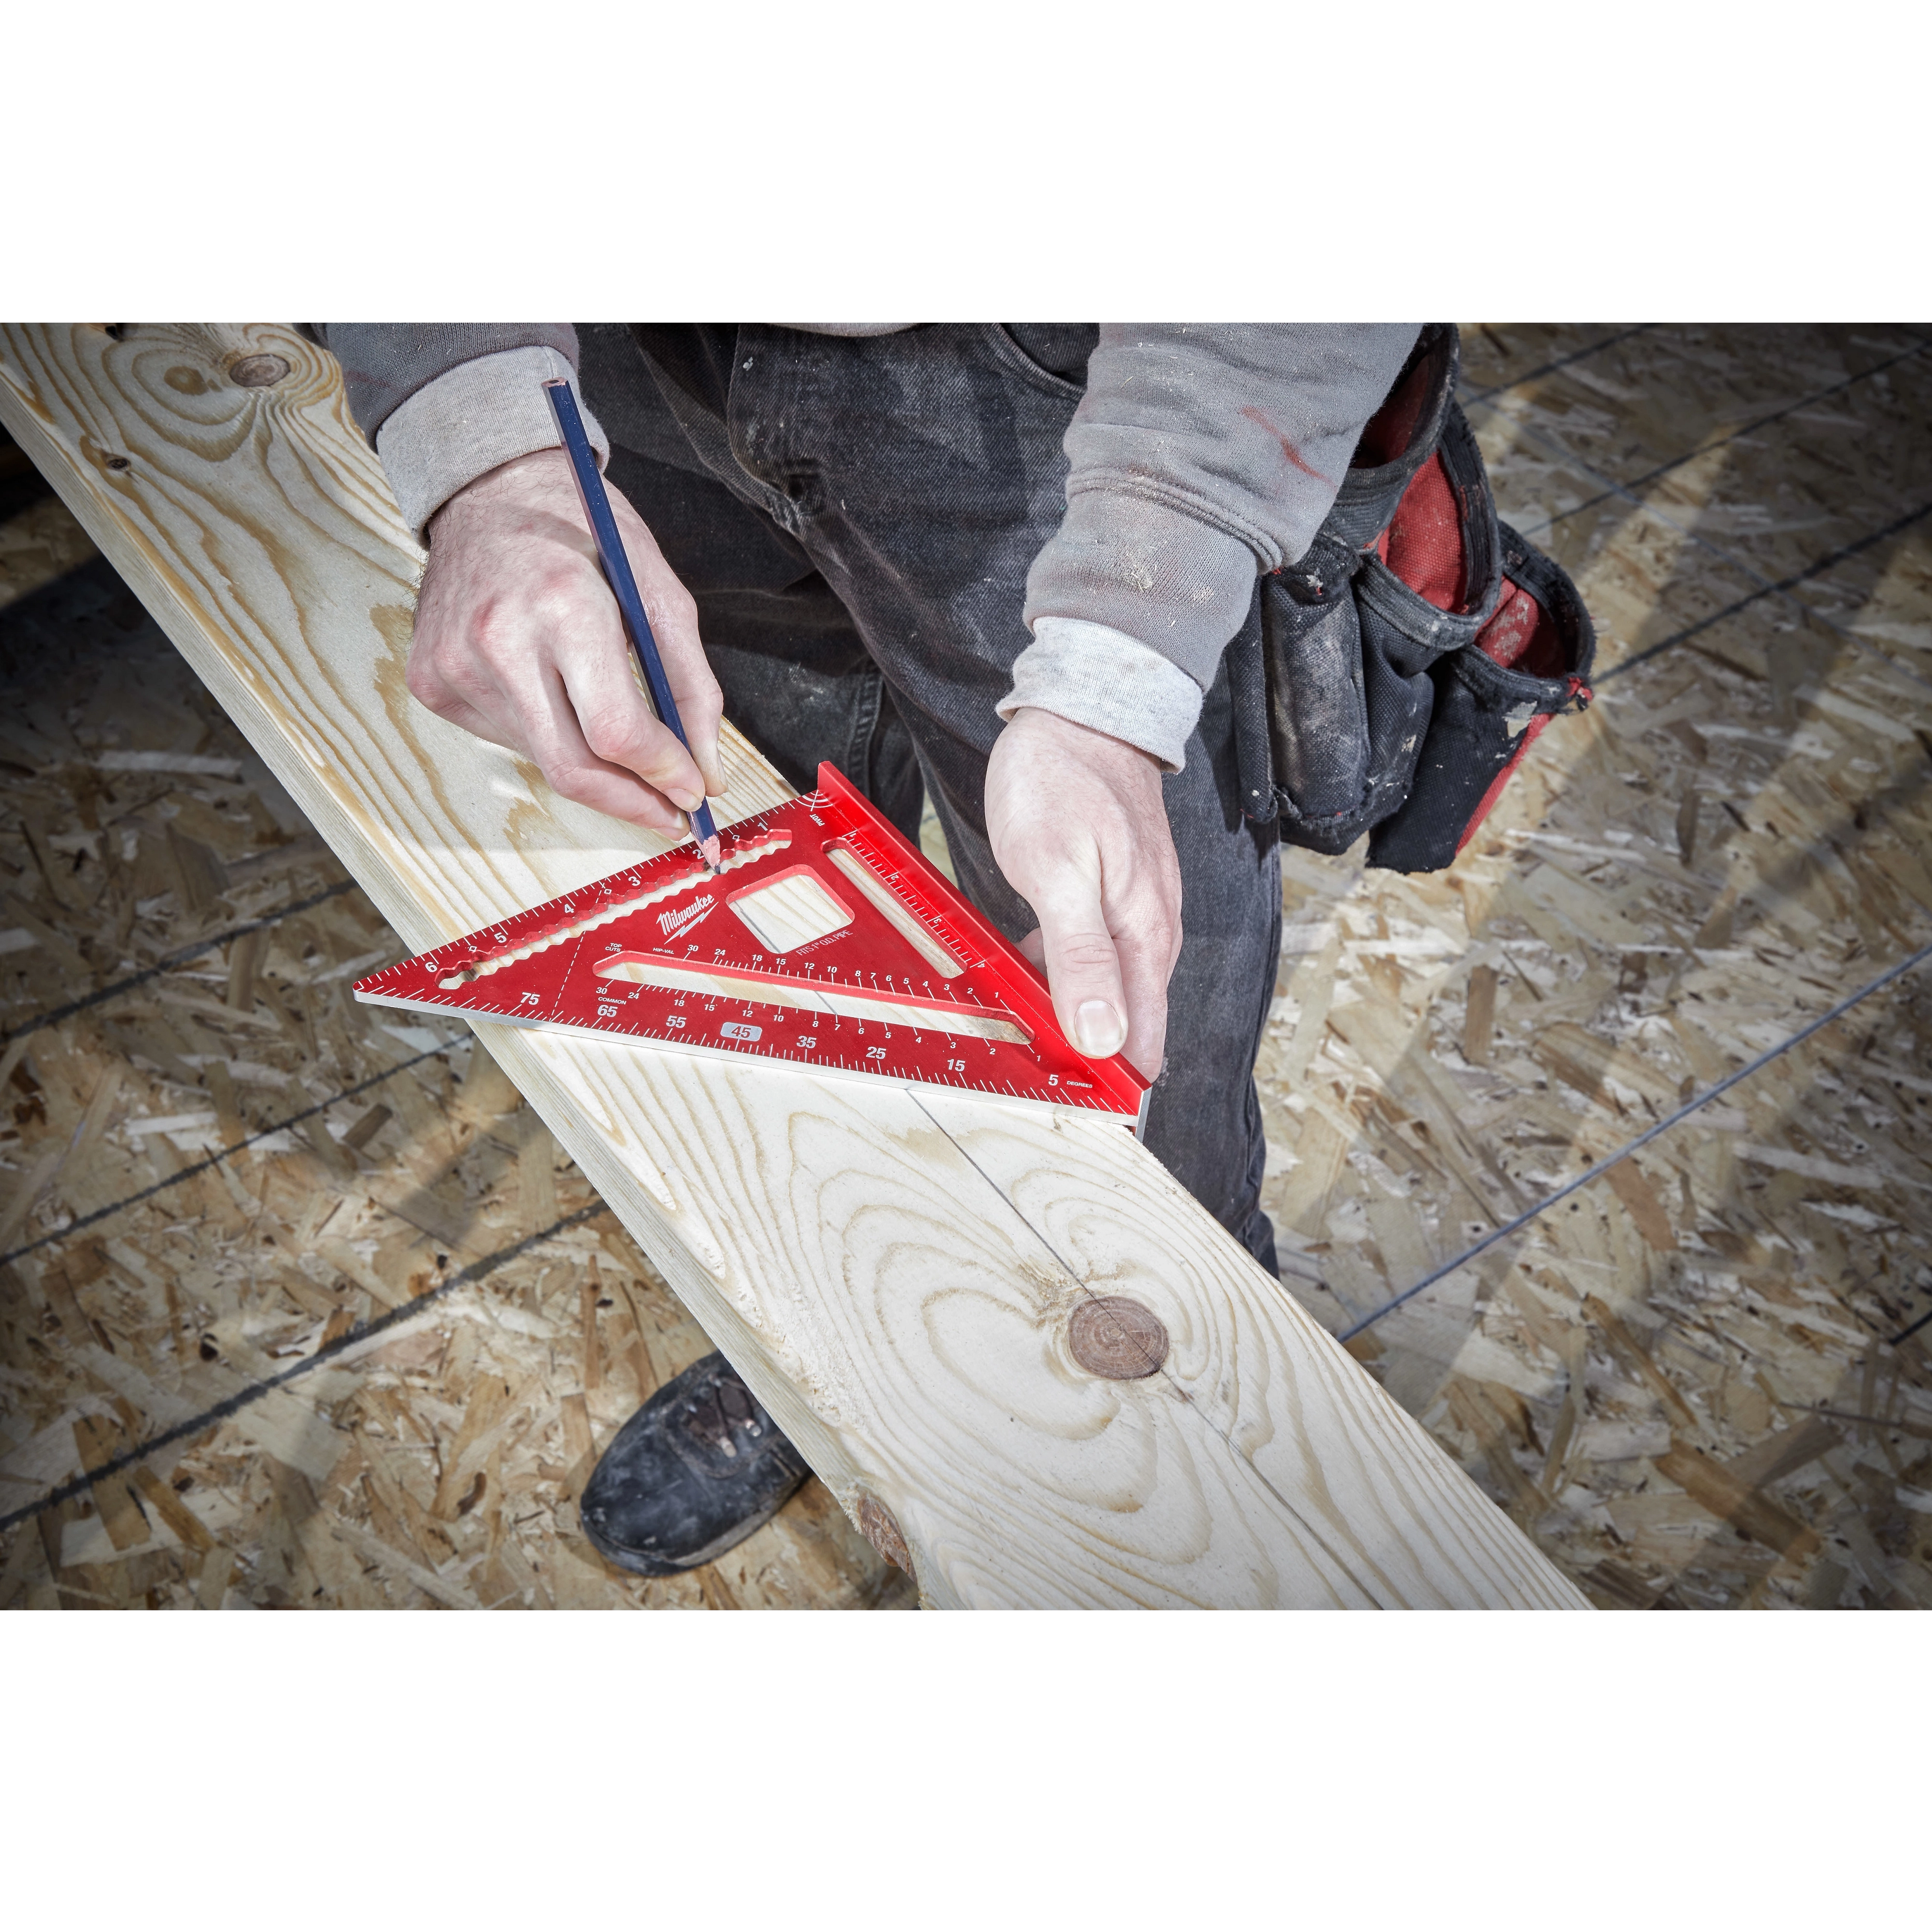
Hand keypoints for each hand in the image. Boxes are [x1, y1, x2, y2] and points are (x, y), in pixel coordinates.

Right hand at [409, 448, 723, 832]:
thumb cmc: (581, 532)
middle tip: (671, 812)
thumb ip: (691, 685)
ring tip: (616, 737)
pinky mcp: (430, 680)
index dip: (661, 774)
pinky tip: (557, 697)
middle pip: (573, 768)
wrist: (487, 490)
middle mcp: (498, 641)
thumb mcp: (658, 590)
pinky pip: (506, 738)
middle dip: (632, 802)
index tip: (692, 792)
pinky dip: (548, 737)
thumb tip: (706, 772)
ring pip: (541, 760)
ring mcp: (454, 665)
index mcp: (563, 607)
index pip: (616, 732)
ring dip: (592, 766)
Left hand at [984, 707, 1180, 1079]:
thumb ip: (1082, 957)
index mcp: (1144, 937)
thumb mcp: (1057, 872)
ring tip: (1026, 1042)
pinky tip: (1028, 977)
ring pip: (1111, 992)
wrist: (1082, 710)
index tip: (1069, 1111)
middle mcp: (1151, 933)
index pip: (1142, 1042)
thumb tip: (1104, 1037)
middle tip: (1036, 1087)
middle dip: (1089, 1062)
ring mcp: (1137, 913)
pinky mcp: (1116, 894)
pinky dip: (1066, 978)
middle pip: (1129, 1025)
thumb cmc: (1061, 782)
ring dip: (1075, 1020)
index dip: (1109, 1085)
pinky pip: (1098, 957)